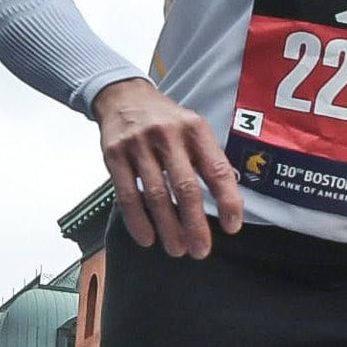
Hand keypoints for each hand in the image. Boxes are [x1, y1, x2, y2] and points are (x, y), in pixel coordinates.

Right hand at [94, 77, 240, 257]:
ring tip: (177, 249)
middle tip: (201, 251)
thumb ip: (207, 159)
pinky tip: (147, 238)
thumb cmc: (166, 120)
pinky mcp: (114, 155)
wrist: (123, 96)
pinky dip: (137, 220)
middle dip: (195, 224)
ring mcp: (139, 145)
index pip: (217, 170)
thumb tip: (228, 203)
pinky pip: (126, 194)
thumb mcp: (193, 128)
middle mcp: (168, 136)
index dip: (228, 200)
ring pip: (155, 195)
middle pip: (185, 188)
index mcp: (195, 130)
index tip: (232, 227)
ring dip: (168, 228)